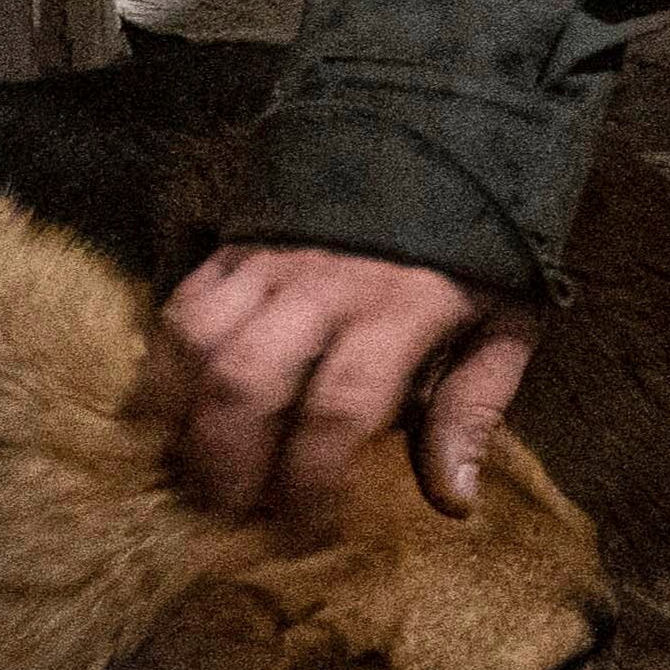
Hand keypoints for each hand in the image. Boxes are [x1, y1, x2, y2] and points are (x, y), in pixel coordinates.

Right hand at [152, 241, 536, 528]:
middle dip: (227, 465)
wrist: (442, 134)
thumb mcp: (505, 323)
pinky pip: (180, 306)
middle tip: (231, 516)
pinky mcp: (238, 245)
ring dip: (184, 421)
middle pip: (247, 381)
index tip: (305, 534)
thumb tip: (453, 501)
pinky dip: (164, 367)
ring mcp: (273, 259)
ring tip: (192, 473)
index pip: (338, 409)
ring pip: (199, 344)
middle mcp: (327, 282)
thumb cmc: (476, 251)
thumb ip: (474, 409)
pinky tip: (171, 415)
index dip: (311, 484)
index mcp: (402, 307)